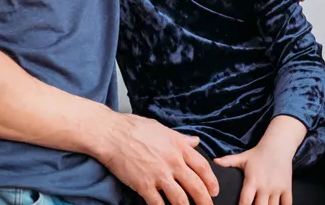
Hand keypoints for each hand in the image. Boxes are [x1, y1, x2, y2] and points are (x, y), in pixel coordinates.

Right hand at [96, 114, 219, 204]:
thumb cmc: (133, 128)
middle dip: (205, 201)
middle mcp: (172, 161)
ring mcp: (158, 175)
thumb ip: (180, 138)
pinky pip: (158, 204)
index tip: (214, 190)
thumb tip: (195, 141)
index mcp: (178, 146)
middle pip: (197, 187)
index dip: (212, 182)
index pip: (203, 167)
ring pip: (181, 199)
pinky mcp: (144, 185)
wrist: (110, 133)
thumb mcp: (161, 128)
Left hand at [213, 144, 293, 204]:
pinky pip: (287, 203)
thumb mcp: (242, 157)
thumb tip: (214, 161)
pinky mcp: (287, 188)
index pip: (245, 200)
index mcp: (252, 181)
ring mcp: (277, 188)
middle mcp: (264, 187)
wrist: (278, 146)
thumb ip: (228, 161)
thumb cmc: (257, 153)